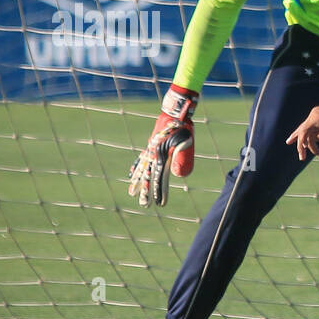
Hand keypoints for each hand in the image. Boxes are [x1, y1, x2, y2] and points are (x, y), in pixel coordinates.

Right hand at [128, 85, 197, 205]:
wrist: (174, 113)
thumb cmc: (183, 128)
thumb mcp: (187, 141)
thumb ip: (182, 156)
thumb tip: (176, 174)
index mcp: (163, 156)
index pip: (160, 178)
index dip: (160, 191)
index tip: (161, 203)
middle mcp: (154, 155)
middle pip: (148, 177)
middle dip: (147, 192)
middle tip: (145, 205)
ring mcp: (150, 150)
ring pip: (142, 170)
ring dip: (138, 182)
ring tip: (132, 194)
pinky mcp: (150, 146)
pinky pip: (141, 159)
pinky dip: (136, 167)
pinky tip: (131, 174)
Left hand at [286, 101, 318, 160]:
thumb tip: (314, 140)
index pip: (307, 126)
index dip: (301, 133)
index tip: (298, 142)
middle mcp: (314, 115)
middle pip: (301, 128)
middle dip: (295, 137)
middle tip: (288, 142)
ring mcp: (313, 117)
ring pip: (303, 134)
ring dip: (302, 147)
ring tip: (302, 158)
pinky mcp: (314, 120)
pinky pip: (305, 134)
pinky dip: (305, 143)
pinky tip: (307, 150)